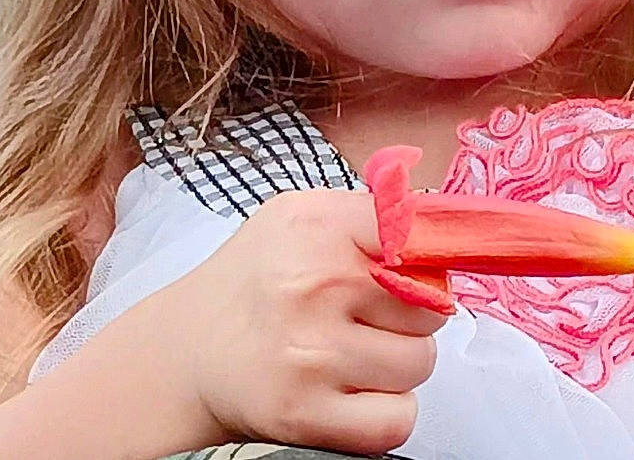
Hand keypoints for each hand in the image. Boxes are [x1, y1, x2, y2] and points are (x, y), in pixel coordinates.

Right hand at [164, 187, 447, 454]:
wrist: (187, 352)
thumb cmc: (256, 283)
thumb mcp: (299, 218)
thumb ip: (372, 215)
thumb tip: (445, 228)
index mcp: (316, 227)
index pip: (418, 233)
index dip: (430, 256)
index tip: (419, 268)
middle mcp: (314, 287)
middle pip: (430, 307)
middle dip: (408, 315)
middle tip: (363, 316)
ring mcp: (311, 354)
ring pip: (419, 363)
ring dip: (397, 364)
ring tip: (352, 352)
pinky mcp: (306, 416)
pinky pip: (398, 418)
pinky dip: (386, 412)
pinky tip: (352, 391)